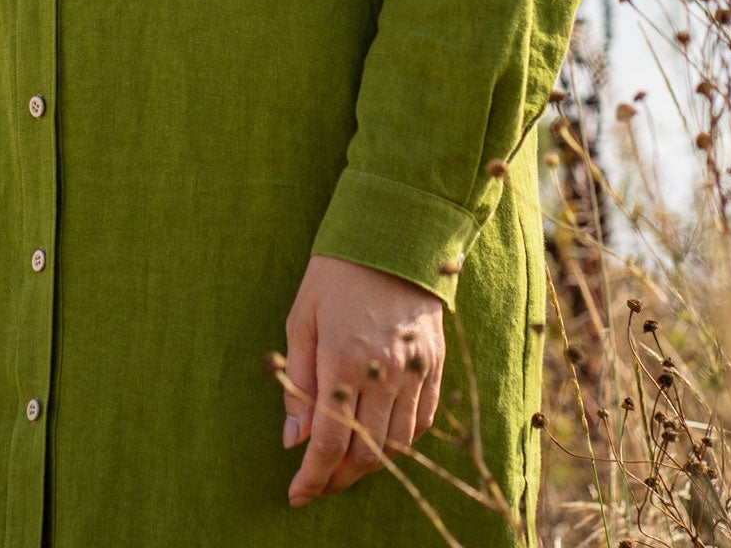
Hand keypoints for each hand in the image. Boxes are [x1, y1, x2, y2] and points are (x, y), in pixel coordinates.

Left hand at [281, 253, 444, 507]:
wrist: (393, 234)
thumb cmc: (337, 273)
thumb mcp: (302, 318)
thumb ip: (297, 382)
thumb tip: (294, 439)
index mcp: (344, 360)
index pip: (329, 441)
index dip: (313, 478)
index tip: (297, 495)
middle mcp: (384, 373)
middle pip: (365, 453)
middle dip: (338, 478)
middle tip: (318, 484)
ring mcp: (416, 372)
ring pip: (397, 446)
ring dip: (370, 465)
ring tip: (346, 466)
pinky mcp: (436, 366)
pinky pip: (423, 423)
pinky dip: (402, 443)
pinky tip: (382, 443)